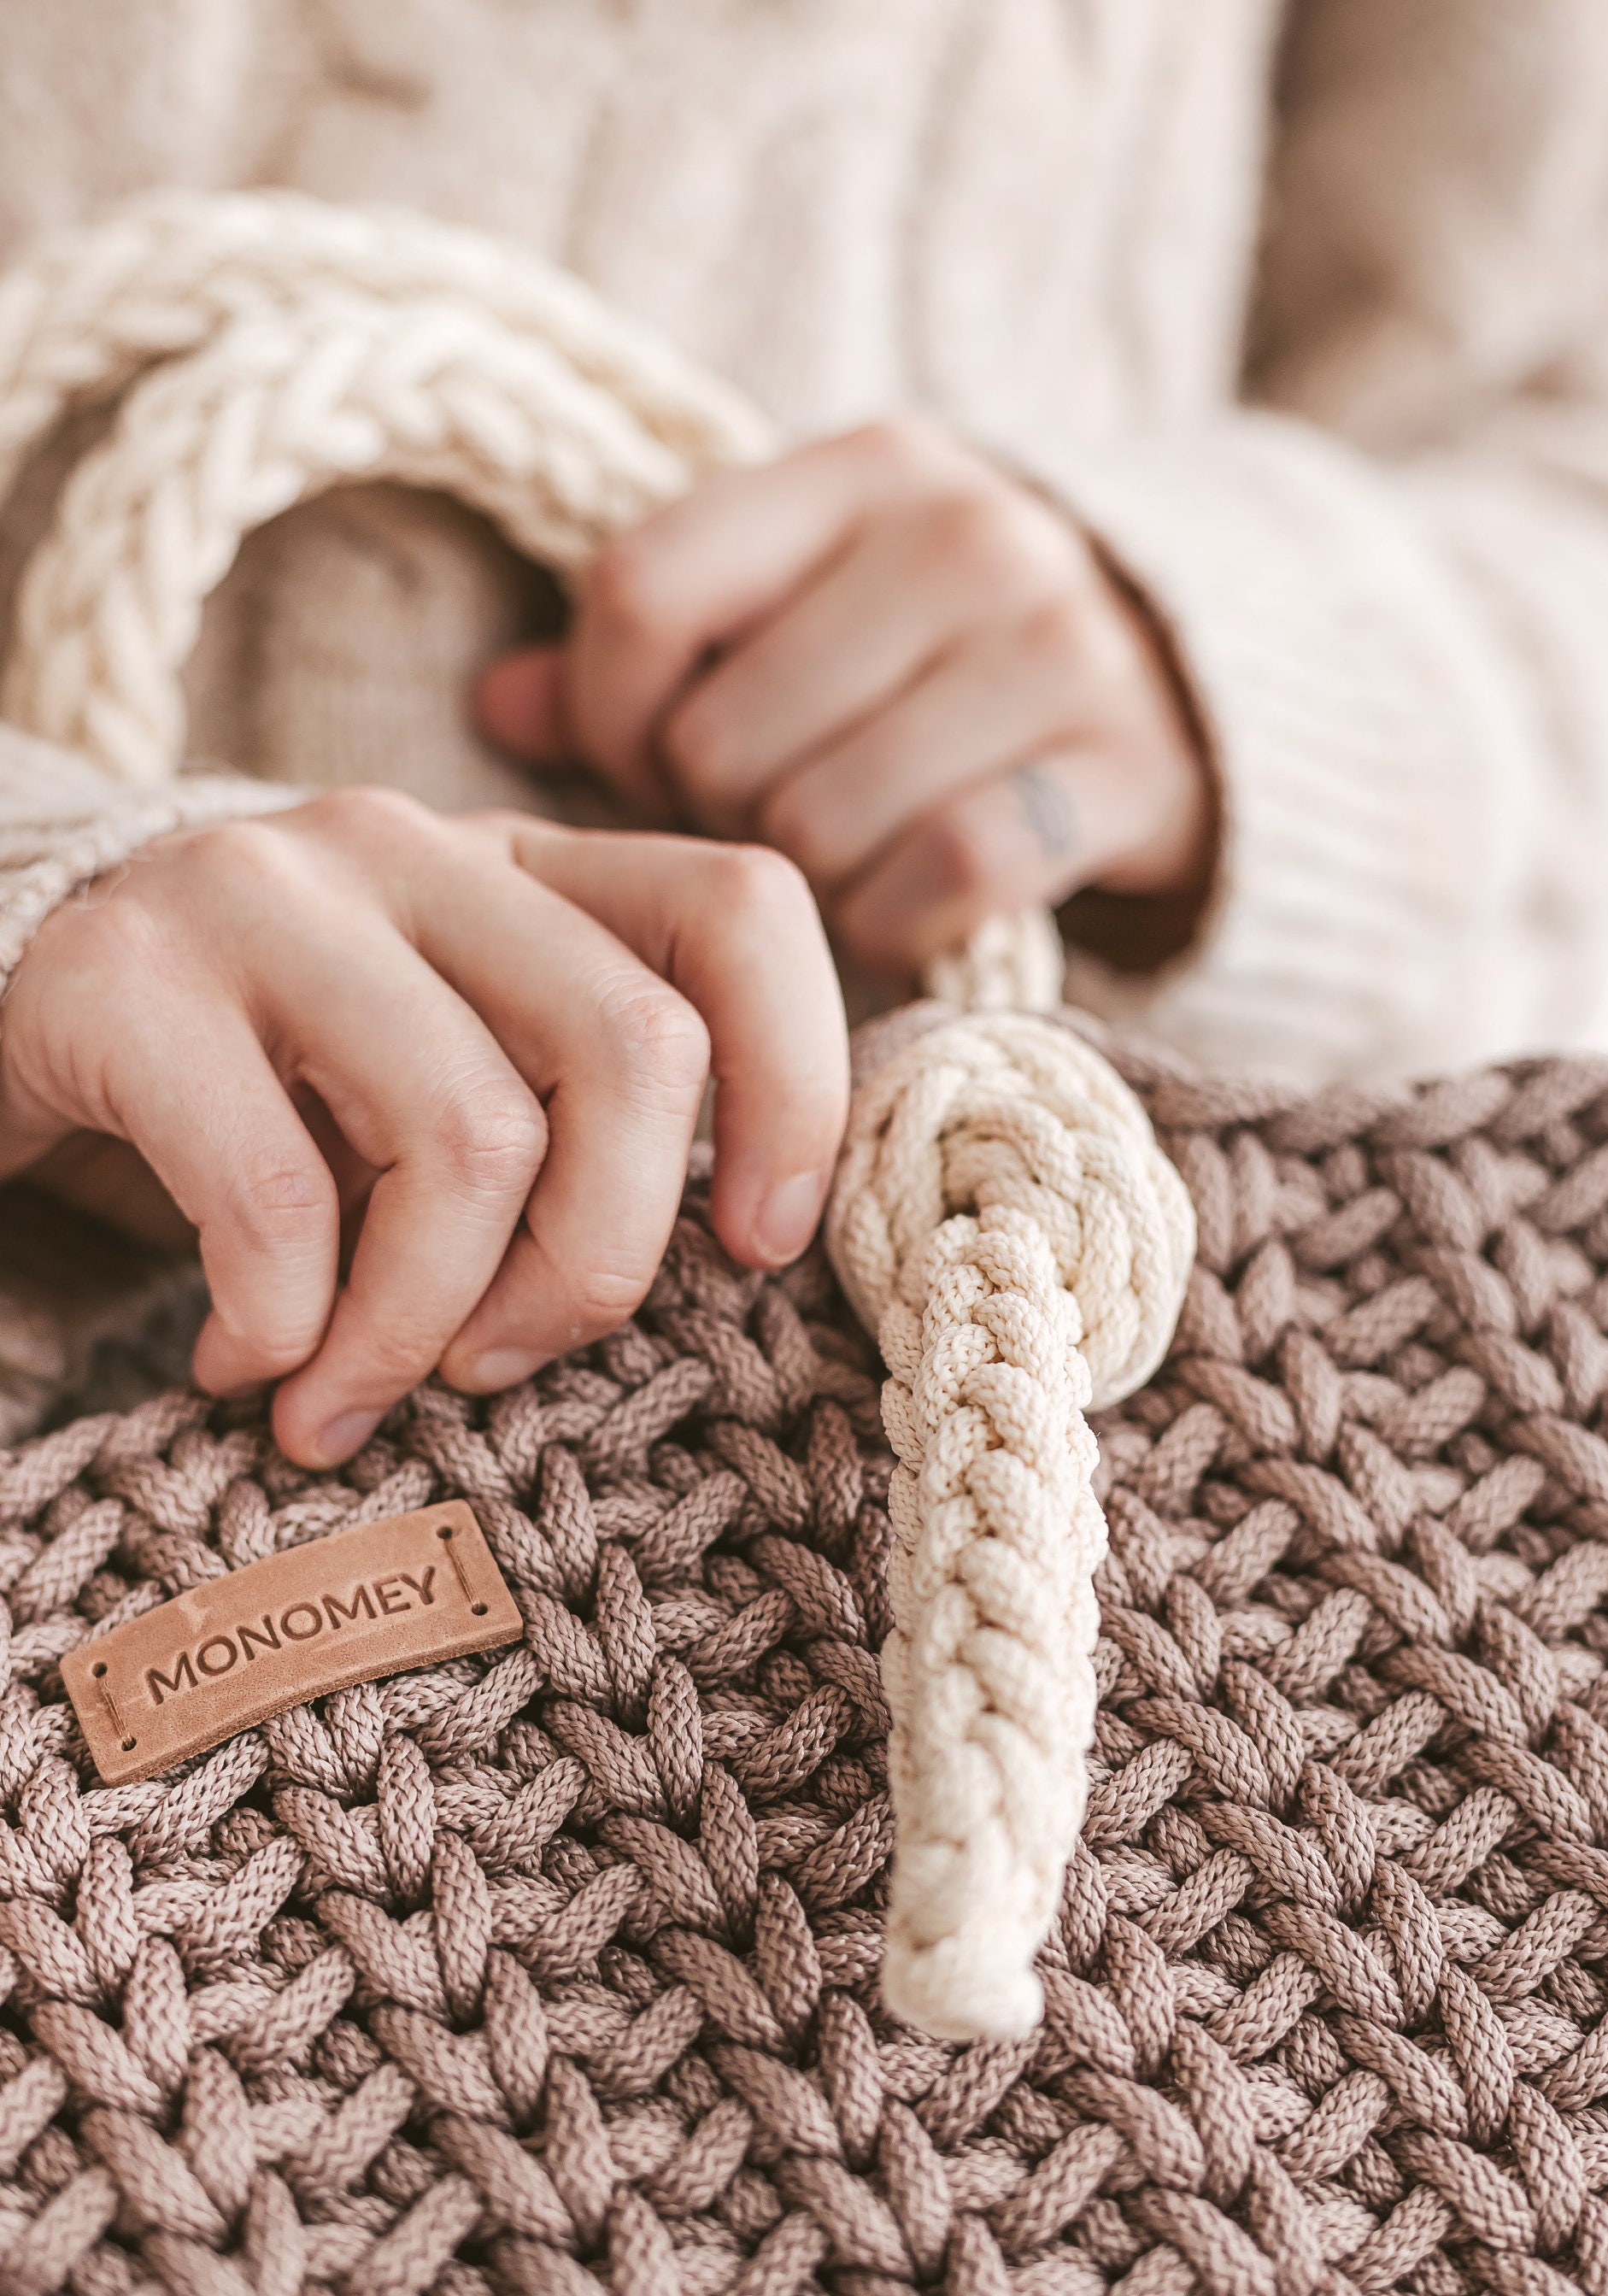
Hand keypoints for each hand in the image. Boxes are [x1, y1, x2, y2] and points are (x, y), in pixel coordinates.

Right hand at [0, 791, 846, 1466]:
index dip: (794, 1084)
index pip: (739, 910)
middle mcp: (414, 849)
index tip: (758, 1245)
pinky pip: (274, 1198)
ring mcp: (267, 893)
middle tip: (504, 1367)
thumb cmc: (273, 1082)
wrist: (10, 1002)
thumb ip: (576, 1118)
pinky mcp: (127, 979)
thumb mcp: (447, 1075)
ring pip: (467, 1135)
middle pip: (628, 1048)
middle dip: (597, 1263)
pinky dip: (283, 1328)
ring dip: (421, 1327)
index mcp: (527, 867)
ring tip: (349, 1399)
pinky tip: (245, 1360)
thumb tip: (742, 1256)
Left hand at [476, 418, 1211, 975]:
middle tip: (771, 814)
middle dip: (720, 812)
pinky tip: (905, 906)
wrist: (1191, 686)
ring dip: (808, 880)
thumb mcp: (806, 600)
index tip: (645, 758)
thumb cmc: (943, 655)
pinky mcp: (1121, 772)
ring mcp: (1058, 648)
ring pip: (818, 824)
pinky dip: (896, 925)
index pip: (640, 593)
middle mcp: (965, 532)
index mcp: (860, 467)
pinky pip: (935, 883)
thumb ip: (653, 647)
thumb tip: (492, 710)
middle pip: (721, 739)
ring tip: (845, 851)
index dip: (608, 713)